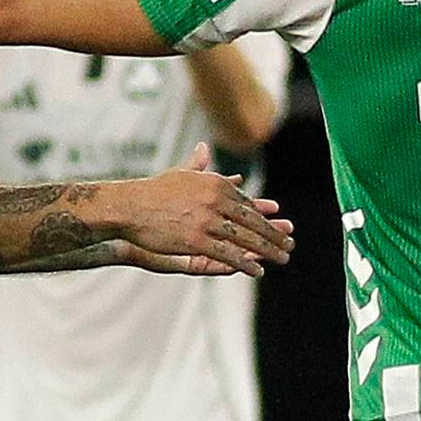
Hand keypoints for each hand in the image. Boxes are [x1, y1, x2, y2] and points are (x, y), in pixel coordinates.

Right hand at [114, 143, 294, 276]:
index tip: (278, 224)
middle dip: (274, 234)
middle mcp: (216, 200)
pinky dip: (245, 263)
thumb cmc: (153, 191)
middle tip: (290, 244)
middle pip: (252, 221)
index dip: (264, 217)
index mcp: (215, 183)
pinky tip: (258, 272)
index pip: (246, 203)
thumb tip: (204, 148)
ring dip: (268, 250)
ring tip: (282, 258)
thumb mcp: (179, 174)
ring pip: (245, 238)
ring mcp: (208, 221)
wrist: (129, 206)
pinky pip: (228, 254)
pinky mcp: (197, 240)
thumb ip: (197, 164)